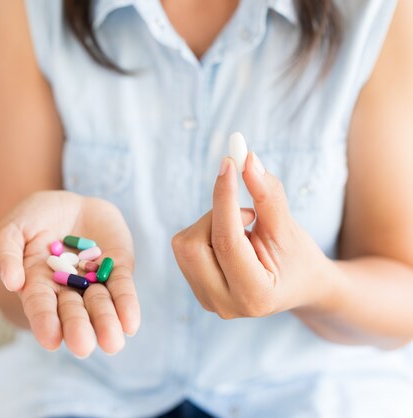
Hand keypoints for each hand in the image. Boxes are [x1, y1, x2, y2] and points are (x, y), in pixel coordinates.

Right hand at [0, 191, 139, 356]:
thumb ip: (5, 253)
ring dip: (106, 323)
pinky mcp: (118, 268)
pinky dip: (127, 305)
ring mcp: (94, 281)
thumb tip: (12, 283)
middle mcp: (67, 291)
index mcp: (37, 286)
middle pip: (73, 312)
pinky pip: (123, 287)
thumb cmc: (34, 218)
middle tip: (83, 346)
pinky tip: (130, 323)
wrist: (69, 201)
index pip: (41, 307)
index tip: (51, 340)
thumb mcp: (12, 229)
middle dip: (78, 329)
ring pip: (101, 305)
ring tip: (112, 343)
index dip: (45, 323)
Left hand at [171, 152, 333, 318]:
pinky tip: (231, 244)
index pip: (226, 240)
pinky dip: (206, 234)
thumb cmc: (298, 257)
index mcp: (254, 295)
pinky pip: (185, 249)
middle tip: (248, 212)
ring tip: (244, 232)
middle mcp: (225, 306)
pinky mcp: (197, 291)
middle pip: (193, 244)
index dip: (224, 198)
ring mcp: (208, 301)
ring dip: (211, 224)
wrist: (300, 287)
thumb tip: (247, 160)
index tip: (229, 162)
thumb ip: (267, 195)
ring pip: (185, 244)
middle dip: (216, 215)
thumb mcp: (288, 228)